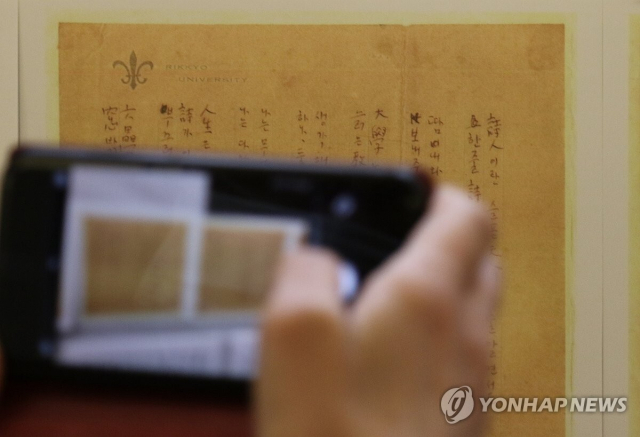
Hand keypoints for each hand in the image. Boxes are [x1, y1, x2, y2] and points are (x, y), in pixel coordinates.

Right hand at [256, 185, 499, 436]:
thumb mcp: (295, 338)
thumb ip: (304, 274)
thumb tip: (312, 258)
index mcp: (428, 301)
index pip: (466, 217)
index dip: (438, 194)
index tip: (409, 194)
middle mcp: (466, 339)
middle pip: (479, 262)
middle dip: (445, 240)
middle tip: (399, 242)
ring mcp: (471, 384)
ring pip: (472, 312)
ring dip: (440, 292)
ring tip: (387, 300)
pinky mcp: (462, 421)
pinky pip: (459, 359)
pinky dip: (433, 343)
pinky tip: (388, 363)